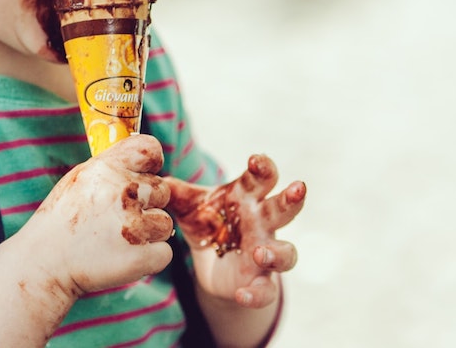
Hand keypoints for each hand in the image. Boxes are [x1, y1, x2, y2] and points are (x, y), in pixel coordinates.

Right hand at [26, 134, 174, 297]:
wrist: (44, 263)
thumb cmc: (62, 220)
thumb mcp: (79, 180)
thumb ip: (111, 167)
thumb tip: (143, 158)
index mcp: (105, 169)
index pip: (149, 149)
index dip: (152, 162)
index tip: (144, 175)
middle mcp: (122, 192)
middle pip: (162, 190)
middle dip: (148, 204)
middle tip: (119, 218)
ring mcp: (133, 226)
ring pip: (165, 223)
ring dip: (148, 233)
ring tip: (118, 239)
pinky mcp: (141, 257)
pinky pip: (164, 252)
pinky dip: (149, 258)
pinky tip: (123, 257)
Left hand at [166, 155, 305, 308]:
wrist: (211, 263)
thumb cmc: (208, 222)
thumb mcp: (189, 206)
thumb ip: (175, 192)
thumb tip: (157, 179)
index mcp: (247, 198)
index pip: (261, 178)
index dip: (263, 168)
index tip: (255, 160)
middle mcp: (262, 223)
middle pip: (284, 208)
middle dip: (292, 199)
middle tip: (298, 187)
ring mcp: (265, 253)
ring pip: (287, 253)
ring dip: (278, 252)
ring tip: (260, 252)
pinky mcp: (260, 282)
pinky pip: (266, 291)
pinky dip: (257, 294)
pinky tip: (241, 294)